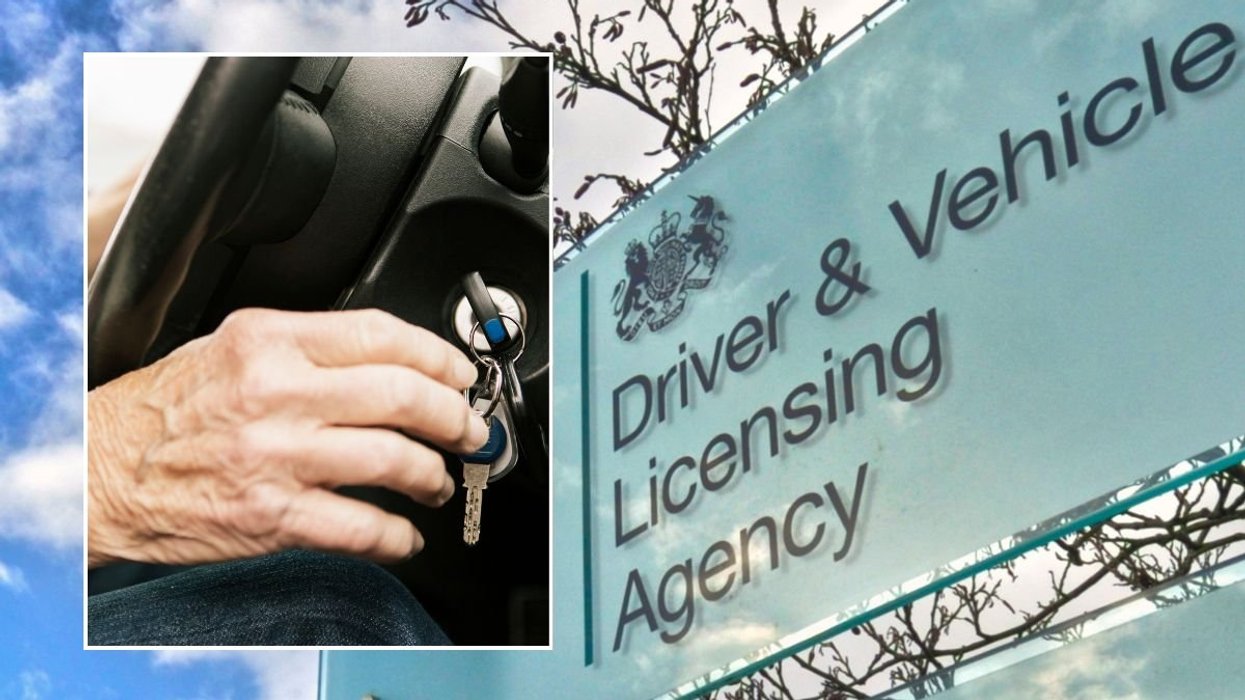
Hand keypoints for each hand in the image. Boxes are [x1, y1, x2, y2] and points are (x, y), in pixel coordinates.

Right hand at [87, 308, 487, 567]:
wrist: (101, 470)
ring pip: (393, 460)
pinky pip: (361, 528)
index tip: (460, 373)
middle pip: (402, 395)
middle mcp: (277, 394)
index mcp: (270, 342)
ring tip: (438, 480)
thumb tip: (388, 359)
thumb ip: (308, 347)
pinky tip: (406, 534)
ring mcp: (276, 457)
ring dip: (434, 474)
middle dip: (454, 416)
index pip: (382, 335)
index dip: (439, 355)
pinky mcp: (272, 516)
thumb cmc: (164, 410)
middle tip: (469, 429)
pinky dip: (398, 536)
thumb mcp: (232, 347)